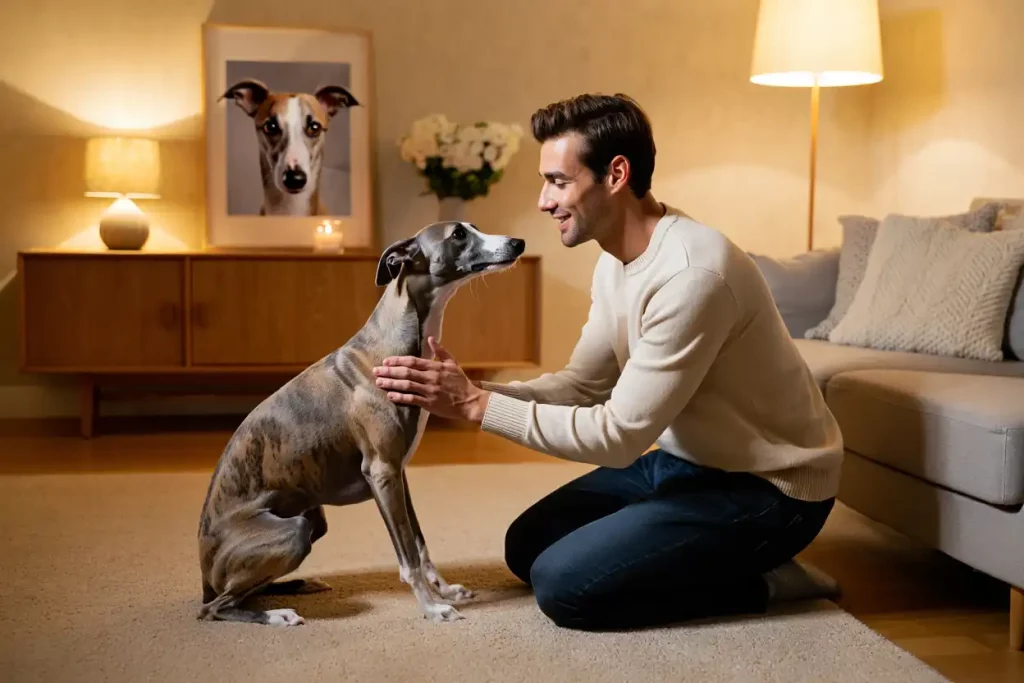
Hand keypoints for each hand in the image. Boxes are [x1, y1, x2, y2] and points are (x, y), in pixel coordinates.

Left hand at [373, 337, 489, 422]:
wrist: (469, 401)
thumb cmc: (460, 382)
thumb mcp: (452, 363)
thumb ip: (441, 351)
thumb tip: (430, 338)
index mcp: (435, 367)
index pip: (412, 361)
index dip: (397, 360)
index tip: (385, 361)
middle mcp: (430, 377)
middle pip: (406, 372)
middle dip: (389, 371)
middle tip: (375, 371)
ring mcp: (429, 391)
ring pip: (406, 385)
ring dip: (391, 383)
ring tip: (379, 382)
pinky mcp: (429, 403)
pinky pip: (411, 399)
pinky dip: (400, 397)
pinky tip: (390, 395)